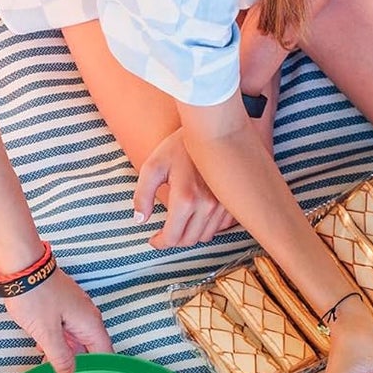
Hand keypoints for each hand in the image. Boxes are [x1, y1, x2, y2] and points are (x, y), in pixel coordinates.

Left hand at [3, 269, 113, 372]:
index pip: (104, 353)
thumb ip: (60, 356)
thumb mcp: (46, 332)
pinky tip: (42, 349)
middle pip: (89, 347)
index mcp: (89, 322)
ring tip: (50, 369)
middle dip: (78, 364)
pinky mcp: (59, 304)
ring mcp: (72, 308)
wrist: (19, 263)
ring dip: (64, 352)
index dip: (97, 371)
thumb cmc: (34, 295)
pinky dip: (55, 339)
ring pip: (74, 338)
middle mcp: (86, 315)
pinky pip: (63, 327)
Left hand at [133, 130, 237, 247]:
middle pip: (189, 240)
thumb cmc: (178, 147)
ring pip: (205, 236)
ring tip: (180, 224)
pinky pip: (220, 227)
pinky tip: (198, 217)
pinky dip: (207, 227)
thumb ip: (142, 196)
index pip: (172, 237)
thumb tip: (140, 220)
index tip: (154, 239)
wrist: (210, 130)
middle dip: (174, 240)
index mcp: (185, 198)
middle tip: (165, 232)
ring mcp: (222, 205)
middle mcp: (207, 205)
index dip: (160, 242)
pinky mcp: (232, 202)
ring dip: (191, 234)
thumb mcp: (152, 167)